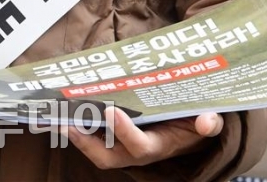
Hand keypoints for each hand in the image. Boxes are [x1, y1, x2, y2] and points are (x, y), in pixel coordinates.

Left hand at [63, 106, 222, 170]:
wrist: (191, 129)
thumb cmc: (195, 122)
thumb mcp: (208, 122)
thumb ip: (210, 122)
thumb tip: (207, 121)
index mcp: (159, 146)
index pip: (139, 146)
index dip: (124, 132)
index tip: (111, 110)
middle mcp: (138, 150)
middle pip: (108, 157)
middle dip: (86, 143)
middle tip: (67, 122)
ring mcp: (124, 145)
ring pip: (96, 149)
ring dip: (76, 135)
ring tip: (56, 116)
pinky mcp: (116, 137)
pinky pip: (94, 136)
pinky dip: (78, 126)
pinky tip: (63, 110)